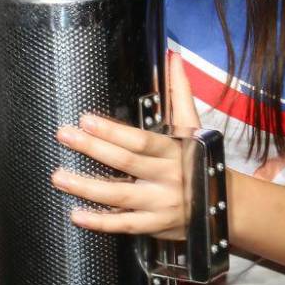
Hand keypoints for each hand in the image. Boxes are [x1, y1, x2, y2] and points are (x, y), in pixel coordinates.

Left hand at [51, 51, 202, 240]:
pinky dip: (100, 222)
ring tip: (59, 176)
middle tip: (63, 135)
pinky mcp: (155, 227)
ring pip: (120, 195)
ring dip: (87, 188)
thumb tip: (173, 57)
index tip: (85, 119)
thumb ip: (180, 92)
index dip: (112, 131)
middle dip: (92, 149)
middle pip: (125, 162)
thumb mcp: (193, 128)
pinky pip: (125, 225)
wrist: (226, 206)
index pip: (139, 140)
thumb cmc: (200, 160)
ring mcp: (161, 204)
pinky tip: (76, 215)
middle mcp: (167, 177)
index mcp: (174, 151)